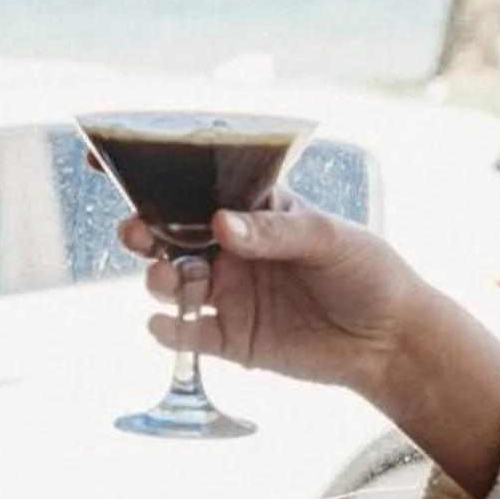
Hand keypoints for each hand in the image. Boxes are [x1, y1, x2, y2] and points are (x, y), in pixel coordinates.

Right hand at [123, 195, 429, 399]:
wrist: (392, 340)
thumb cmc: (367, 271)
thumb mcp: (328, 238)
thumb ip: (274, 232)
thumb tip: (219, 225)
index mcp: (252, 211)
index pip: (196, 186)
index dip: (152, 174)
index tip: (107, 158)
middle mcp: (232, 249)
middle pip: (170, 235)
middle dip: (143, 231)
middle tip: (138, 235)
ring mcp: (229, 293)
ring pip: (172, 282)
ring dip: (158, 278)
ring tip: (168, 280)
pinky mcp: (233, 339)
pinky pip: (188, 334)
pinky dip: (169, 330)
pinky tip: (165, 325)